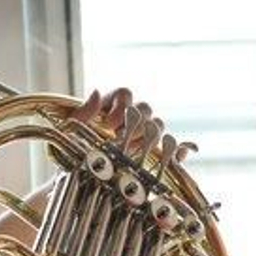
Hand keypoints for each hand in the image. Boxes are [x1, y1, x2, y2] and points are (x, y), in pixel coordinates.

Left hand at [70, 86, 196, 169]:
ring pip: (159, 126)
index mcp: (114, 100)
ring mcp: (145, 131)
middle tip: (118, 141)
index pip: (126, 95)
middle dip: (132, 126)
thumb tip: (96, 93)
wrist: (81, 163)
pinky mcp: (153, 151)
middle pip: (146, 109)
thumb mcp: (75, 126)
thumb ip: (84, 111)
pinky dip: (180, 150)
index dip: (118, 110)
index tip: (106, 127)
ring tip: (129, 152)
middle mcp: (133, 112)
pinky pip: (175, 147)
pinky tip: (178, 156)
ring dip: (145, 140)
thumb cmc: (77, 140)